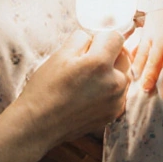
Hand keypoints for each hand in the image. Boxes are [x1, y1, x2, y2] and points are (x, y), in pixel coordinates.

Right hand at [0, 29, 129, 161]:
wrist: (38, 125)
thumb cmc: (45, 89)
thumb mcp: (59, 55)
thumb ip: (82, 39)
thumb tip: (94, 36)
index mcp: (100, 64)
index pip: (117, 36)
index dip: (102, 37)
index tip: (91, 43)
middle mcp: (114, 83)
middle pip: (124, 55)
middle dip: (110, 53)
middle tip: (87, 60)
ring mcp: (116, 101)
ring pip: (124, 74)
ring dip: (112, 71)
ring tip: (88, 79)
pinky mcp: (114, 113)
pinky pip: (119, 92)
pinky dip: (110, 88)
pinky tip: (90, 93)